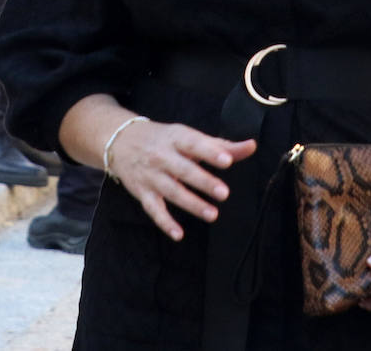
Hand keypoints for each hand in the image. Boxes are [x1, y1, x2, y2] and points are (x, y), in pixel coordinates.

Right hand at [106, 119, 255, 240]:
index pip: (194, 144)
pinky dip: (164, 222)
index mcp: (176, 138)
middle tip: (224, 193)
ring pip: (172, 191)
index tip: (227, 160)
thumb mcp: (187, 136)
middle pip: (183, 170)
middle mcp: (161, 156)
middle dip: (203, 181)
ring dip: (191, 203)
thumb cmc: (162, 139)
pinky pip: (153, 209)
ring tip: (212, 214)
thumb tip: (251, 146)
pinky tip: (178, 233)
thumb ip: (220, 145)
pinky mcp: (143, 192)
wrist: (120, 140)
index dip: (210, 152)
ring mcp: (151, 175)